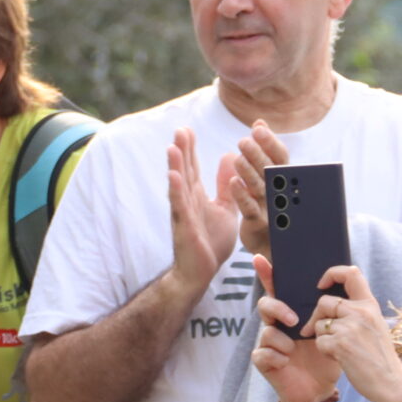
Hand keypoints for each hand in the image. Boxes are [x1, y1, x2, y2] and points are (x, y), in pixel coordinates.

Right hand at [166, 127, 238, 296]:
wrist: (201, 272)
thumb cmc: (211, 242)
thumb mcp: (225, 209)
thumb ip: (226, 186)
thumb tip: (229, 159)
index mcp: (196, 196)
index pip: (193, 168)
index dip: (190, 149)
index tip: (187, 130)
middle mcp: (187, 201)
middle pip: (184, 171)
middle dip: (182, 151)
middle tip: (180, 129)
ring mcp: (183, 213)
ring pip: (179, 185)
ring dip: (175, 166)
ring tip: (172, 146)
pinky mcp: (184, 226)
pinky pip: (179, 206)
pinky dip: (176, 190)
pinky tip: (173, 176)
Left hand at [230, 121, 289, 257]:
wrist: (271, 246)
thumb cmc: (270, 206)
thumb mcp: (267, 176)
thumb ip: (263, 150)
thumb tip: (259, 122)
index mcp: (284, 180)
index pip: (280, 157)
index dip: (270, 142)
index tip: (258, 127)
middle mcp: (281, 193)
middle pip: (271, 170)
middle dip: (258, 154)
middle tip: (244, 140)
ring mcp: (272, 210)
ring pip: (261, 188)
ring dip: (249, 172)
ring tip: (238, 158)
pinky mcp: (258, 225)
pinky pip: (251, 210)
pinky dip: (243, 196)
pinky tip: (233, 183)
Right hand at [249, 254, 342, 401]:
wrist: (320, 390)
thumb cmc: (326, 357)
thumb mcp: (335, 331)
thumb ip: (334, 310)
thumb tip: (344, 281)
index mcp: (293, 313)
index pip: (278, 289)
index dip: (267, 273)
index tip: (260, 258)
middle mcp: (277, 325)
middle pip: (266, 304)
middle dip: (278, 308)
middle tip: (294, 320)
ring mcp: (269, 343)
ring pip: (266, 331)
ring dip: (282, 340)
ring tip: (294, 350)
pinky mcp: (265, 361)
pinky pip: (262, 353)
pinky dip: (276, 357)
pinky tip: (287, 363)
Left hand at [308, 265, 401, 401]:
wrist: (391, 382)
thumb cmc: (381, 357)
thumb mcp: (376, 326)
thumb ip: (360, 312)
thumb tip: (334, 303)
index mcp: (370, 305)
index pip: (351, 272)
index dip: (331, 274)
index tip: (321, 285)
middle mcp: (361, 312)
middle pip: (324, 302)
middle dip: (316, 317)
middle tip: (315, 330)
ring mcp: (350, 327)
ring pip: (319, 324)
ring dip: (322, 338)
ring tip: (339, 350)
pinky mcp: (340, 344)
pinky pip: (319, 342)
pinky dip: (324, 352)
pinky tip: (340, 359)